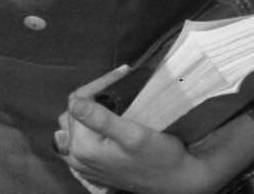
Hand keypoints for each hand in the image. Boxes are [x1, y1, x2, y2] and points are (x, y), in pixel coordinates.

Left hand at [54, 67, 210, 193]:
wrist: (179, 181)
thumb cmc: (161, 158)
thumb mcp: (134, 135)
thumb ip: (100, 119)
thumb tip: (74, 102)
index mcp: (82, 147)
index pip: (78, 102)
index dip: (99, 85)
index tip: (122, 73)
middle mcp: (77, 157)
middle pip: (75, 112)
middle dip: (95, 95)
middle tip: (119, 82)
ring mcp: (83, 164)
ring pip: (77, 123)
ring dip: (92, 108)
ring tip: (113, 97)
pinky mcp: (92, 166)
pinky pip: (82, 138)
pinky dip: (92, 124)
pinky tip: (107, 115)